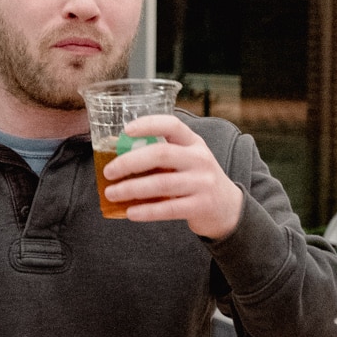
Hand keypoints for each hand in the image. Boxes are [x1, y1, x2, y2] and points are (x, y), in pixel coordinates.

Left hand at [101, 114, 245, 239]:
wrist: (228, 207)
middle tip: (109, 171)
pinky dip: (147, 211)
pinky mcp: (201, 206)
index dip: (149, 124)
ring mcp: (202, 183)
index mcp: (194, 142)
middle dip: (130, 162)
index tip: (126, 131)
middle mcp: (200, 159)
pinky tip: (130, 212)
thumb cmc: (196, 179)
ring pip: (162, 183)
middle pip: (161, 154)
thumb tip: (117, 153)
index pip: (172, 125)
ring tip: (112, 193)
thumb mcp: (187, 160)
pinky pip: (169, 208)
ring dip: (132, 188)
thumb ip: (161, 154)